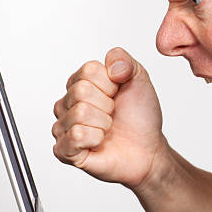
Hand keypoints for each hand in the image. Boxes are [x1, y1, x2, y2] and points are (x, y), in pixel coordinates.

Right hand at [52, 47, 166, 186]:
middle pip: (81, 91)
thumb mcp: (139, 79)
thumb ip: (123, 60)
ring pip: (79, 113)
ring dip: (103, 123)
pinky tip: (99, 142)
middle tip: (113, 114)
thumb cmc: (139, 117)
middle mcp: (68, 103)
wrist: (147, 148)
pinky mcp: (64, 151)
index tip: (117, 95)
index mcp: (81, 83)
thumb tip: (112, 65)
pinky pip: (76, 136)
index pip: (88, 71)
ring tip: (107, 129)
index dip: (111, 84)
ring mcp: (64, 127)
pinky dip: (95, 139)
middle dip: (107, 105)